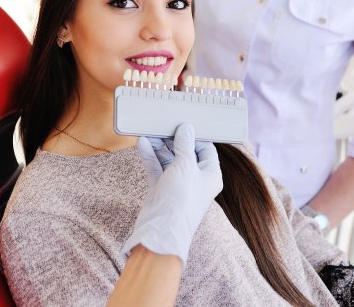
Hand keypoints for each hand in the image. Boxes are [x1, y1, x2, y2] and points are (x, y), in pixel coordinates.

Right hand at [122, 123, 222, 264]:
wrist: (161, 231)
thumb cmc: (180, 199)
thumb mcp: (185, 165)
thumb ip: (185, 144)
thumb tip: (186, 128)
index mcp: (210, 174)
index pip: (206, 149)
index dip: (195, 135)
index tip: (182, 121)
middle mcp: (195, 179)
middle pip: (185, 152)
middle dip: (173, 138)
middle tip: (161, 123)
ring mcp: (177, 184)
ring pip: (168, 159)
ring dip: (159, 145)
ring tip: (148, 130)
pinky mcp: (161, 189)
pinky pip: (156, 168)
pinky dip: (150, 156)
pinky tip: (142, 143)